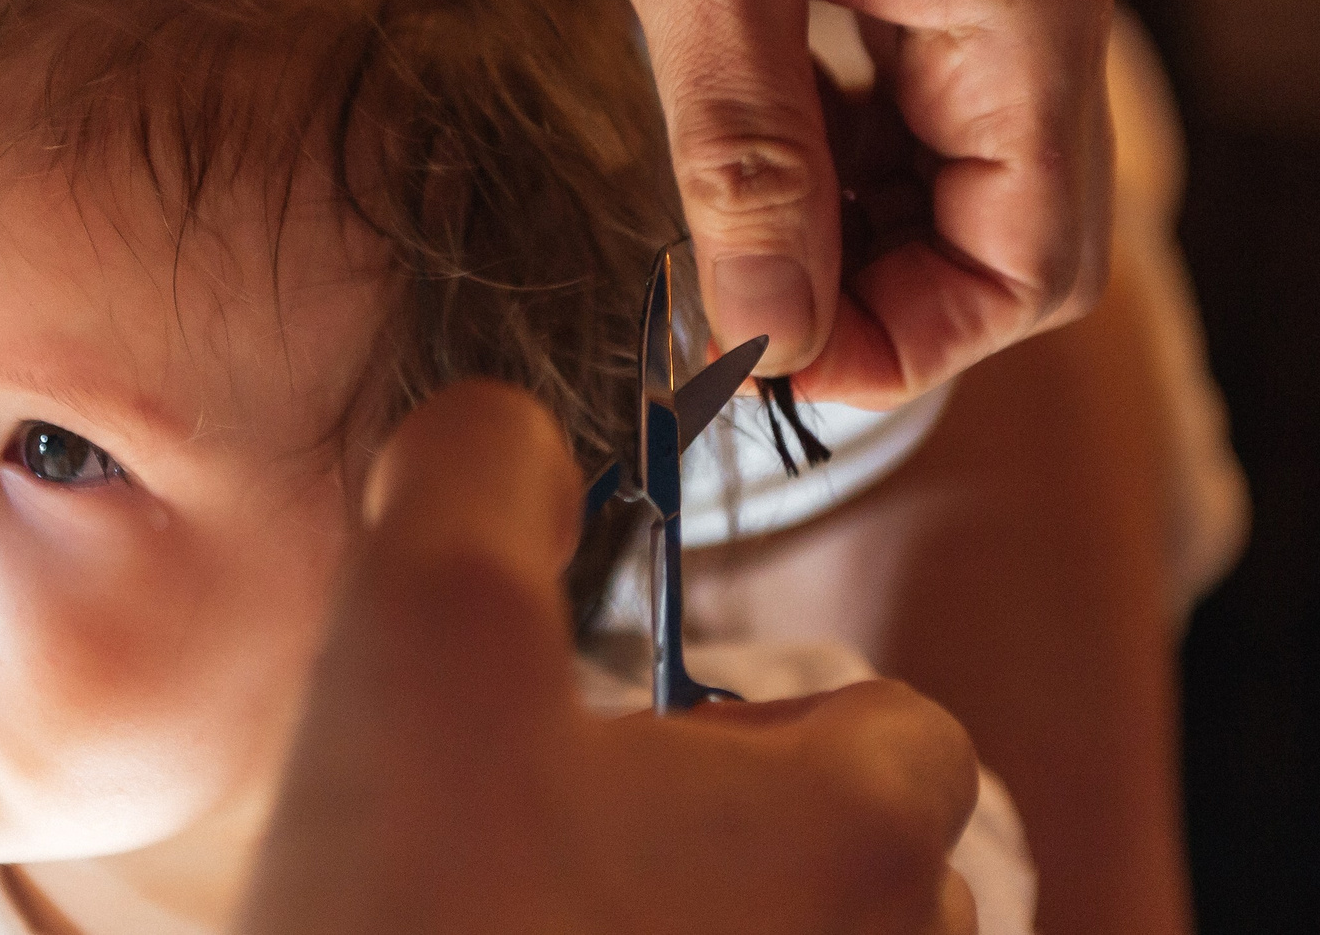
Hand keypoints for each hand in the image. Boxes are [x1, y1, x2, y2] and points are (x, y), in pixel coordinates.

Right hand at [237, 382, 980, 934]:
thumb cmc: (414, 925)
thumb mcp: (418, 631)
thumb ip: (480, 475)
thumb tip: (515, 434)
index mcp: (859, 839)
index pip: (905, 737)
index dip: (767, 718)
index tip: (634, 751)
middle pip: (874, 877)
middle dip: (749, 851)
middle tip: (577, 857)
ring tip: (547, 928)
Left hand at [555, 0, 1114, 406]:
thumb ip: (742, 145)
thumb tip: (772, 337)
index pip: (1034, 263)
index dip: (910, 345)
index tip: (759, 364)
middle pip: (1004, 223)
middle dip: (875, 287)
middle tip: (714, 298)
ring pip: (949, 159)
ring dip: (842, 214)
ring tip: (703, 213)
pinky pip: (904, 81)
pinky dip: (827, 134)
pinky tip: (729, 126)